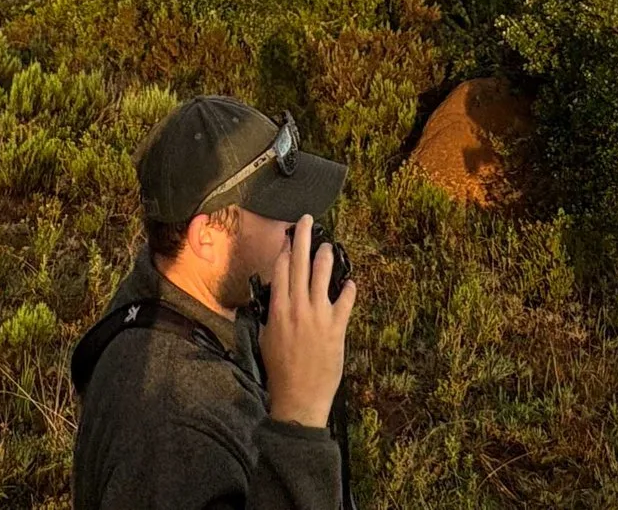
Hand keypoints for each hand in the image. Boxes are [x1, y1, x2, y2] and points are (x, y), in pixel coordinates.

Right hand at [260, 214, 355, 428]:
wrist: (298, 396)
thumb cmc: (280, 370)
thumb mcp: (267, 338)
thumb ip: (271, 314)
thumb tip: (274, 296)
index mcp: (278, 310)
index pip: (282, 271)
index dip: (286, 251)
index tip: (289, 237)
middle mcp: (298, 307)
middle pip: (300, 264)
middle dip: (304, 239)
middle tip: (308, 221)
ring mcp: (318, 315)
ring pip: (323, 275)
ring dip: (326, 257)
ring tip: (328, 246)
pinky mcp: (337, 327)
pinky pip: (345, 301)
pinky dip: (349, 289)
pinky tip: (351, 282)